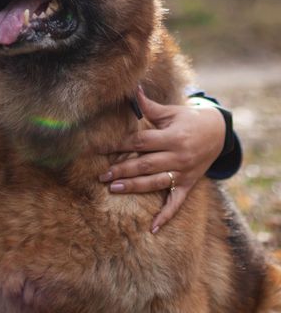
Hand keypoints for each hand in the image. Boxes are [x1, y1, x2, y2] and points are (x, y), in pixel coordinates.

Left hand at [98, 86, 225, 232]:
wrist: (218, 133)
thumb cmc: (188, 119)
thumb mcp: (170, 112)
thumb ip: (149, 106)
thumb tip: (132, 89)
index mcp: (171, 137)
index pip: (140, 142)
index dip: (119, 145)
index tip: (100, 148)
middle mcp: (178, 156)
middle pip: (144, 164)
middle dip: (122, 170)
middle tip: (102, 175)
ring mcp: (183, 172)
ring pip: (155, 182)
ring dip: (134, 187)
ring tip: (114, 189)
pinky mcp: (188, 184)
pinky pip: (177, 203)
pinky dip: (166, 216)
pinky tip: (153, 228)